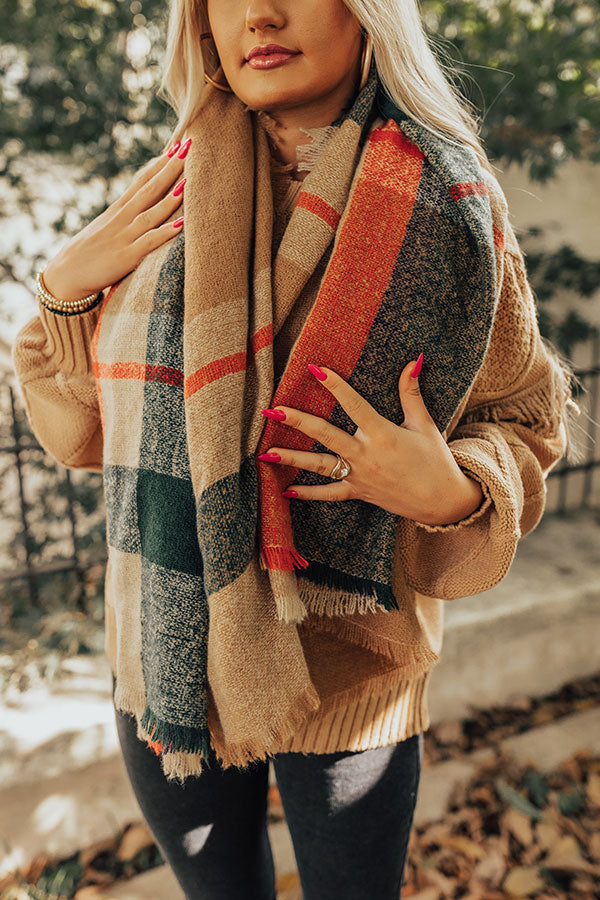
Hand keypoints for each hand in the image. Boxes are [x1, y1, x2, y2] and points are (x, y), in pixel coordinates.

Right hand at [42, 138, 190, 302]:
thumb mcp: (106, 228)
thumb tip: (140, 205)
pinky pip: (149, 243)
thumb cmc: (88, 254)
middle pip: (149, 189)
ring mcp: (124, 237)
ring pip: (151, 212)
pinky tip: (182, 224)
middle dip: (169, 168)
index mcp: (118, 210)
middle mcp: (122, 219)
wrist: (65, 276)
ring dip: (171, 196)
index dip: (159, 163)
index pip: (141, 181)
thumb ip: (124, 216)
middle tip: (188, 145)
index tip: (176, 144)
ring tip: (189, 179)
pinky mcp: (126, 257)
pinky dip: (165, 233)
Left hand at [258, 358, 484, 526]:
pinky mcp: (358, 492)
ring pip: (319, 466)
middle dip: (297, 421)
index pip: (353, 404)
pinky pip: (329, 494)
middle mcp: (366, 455)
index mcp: (382, 434)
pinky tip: (285, 490)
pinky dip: (307, 494)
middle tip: (272, 410)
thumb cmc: (436, 460)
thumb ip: (411, 393)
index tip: (314, 369)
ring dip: (291, 458)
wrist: (443, 502)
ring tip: (265, 452)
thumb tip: (414, 361)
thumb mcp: (424, 424)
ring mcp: (359, 476)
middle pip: (325, 435)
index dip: (334, 385)